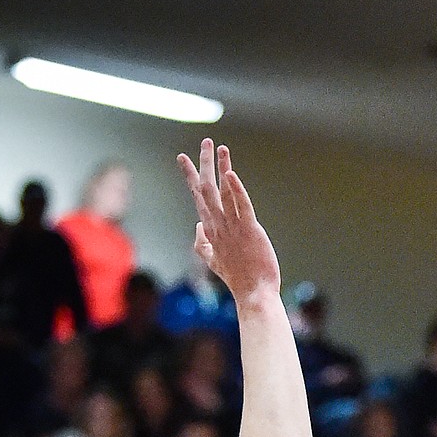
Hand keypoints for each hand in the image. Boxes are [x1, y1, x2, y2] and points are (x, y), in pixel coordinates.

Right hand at [177, 140, 280, 305]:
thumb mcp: (213, 261)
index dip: (191, 176)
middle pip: (207, 189)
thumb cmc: (237, 278)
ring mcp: (233, 228)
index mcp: (210, 230)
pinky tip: (231, 174)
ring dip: (222, 167)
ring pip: (224, 192)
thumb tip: (197, 226)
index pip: (199, 198)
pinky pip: (242, 206)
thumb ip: (202, 243)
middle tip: (205, 141)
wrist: (253, 295)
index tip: (183, 158)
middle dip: (204, 164)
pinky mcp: (250, 231)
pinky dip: (236, 189)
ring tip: (220, 148)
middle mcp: (219, 226)